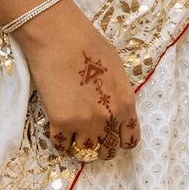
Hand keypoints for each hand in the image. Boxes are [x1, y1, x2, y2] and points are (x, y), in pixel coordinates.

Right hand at [15, 0, 140, 160]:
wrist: (58, 37)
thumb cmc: (87, 44)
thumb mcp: (116, 70)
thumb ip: (117, 95)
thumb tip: (112, 108)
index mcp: (125, 103)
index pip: (130, 139)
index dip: (121, 142)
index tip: (112, 139)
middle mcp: (108, 117)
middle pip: (108, 150)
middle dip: (101, 148)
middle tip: (92, 140)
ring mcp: (84, 122)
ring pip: (85, 152)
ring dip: (79, 146)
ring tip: (73, 136)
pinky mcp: (61, 122)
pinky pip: (61, 145)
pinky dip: (60, 141)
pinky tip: (58, 130)